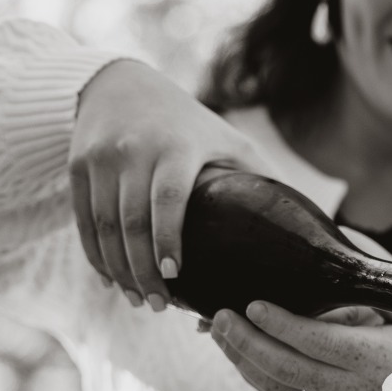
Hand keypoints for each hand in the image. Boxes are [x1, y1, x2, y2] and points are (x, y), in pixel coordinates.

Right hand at [69, 60, 271, 309]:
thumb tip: (313, 222)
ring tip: (138, 300)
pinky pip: (83, 219)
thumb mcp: (227, 140)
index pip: (169, 198)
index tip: (174, 275)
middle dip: (143, 270)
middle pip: (132, 221)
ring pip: (104, 225)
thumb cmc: (187, 123)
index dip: (169, 238)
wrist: (119, 84)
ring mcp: (102, 158)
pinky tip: (111, 280)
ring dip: (119, 270)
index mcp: (177, 147)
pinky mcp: (78, 166)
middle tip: (159, 306)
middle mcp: (134, 150)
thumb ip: (260, 177)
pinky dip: (95, 255)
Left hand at [210, 302, 391, 390]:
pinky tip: (241, 358)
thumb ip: (366, 302)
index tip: (253, 305)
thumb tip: (330, 274)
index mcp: (376, 360)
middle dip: (247, 341)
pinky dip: (257, 379)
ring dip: (242, 360)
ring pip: (278, 389)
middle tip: (221, 316)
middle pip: (287, 367)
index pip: (318, 342)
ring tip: (219, 333)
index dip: (281, 324)